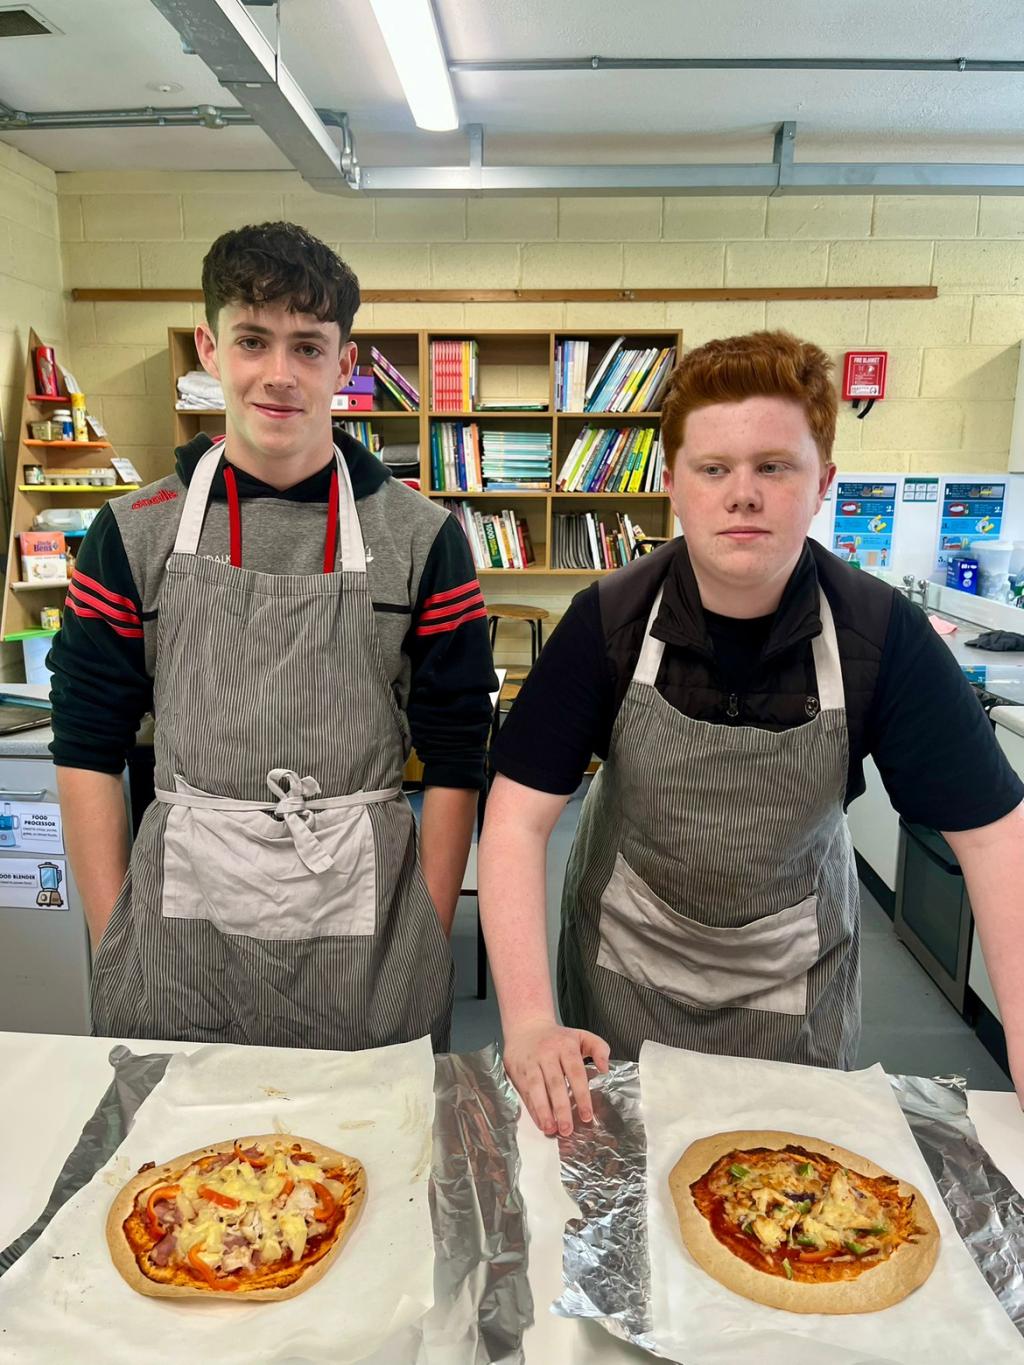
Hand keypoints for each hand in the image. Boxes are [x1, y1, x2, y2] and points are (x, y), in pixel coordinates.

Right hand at [503, 1018, 610, 1136]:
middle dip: (561, 1108)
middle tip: (568, 1128)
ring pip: (536, 1088)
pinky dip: (532, 1108)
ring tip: (551, 1128)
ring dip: (543, 1110)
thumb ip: (599, 1048)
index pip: (575, 1073)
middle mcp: (547, 1054)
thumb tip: (605, 1068)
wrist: (526, 1025)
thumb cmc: (557, 1037)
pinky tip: (540, 1121)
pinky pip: (525, 1091)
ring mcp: (530, 1062)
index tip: (586, 1115)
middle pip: (555, 1083)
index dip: (581, 1095)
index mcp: (566, 1046)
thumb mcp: (581, 1036)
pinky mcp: (517, 1069)